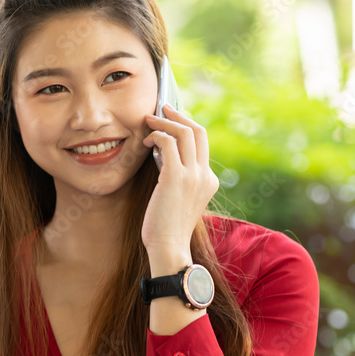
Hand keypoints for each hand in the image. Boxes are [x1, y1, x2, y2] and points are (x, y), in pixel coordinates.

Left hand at [140, 104, 219, 253]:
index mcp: (208, 180)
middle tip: (161, 108)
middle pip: (198, 131)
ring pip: (184, 132)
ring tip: (147, 120)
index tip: (170, 120)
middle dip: (178, 116)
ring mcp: (193, 175)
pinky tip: (145, 142)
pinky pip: (167, 143)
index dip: (186, 126)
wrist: (169, 247)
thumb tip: (162, 158)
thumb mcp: (179, 199)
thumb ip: (177, 178)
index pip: (202, 142)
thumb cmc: (167, 228)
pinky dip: (156, 135)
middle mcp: (205, 175)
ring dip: (164, 122)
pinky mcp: (176, 177)